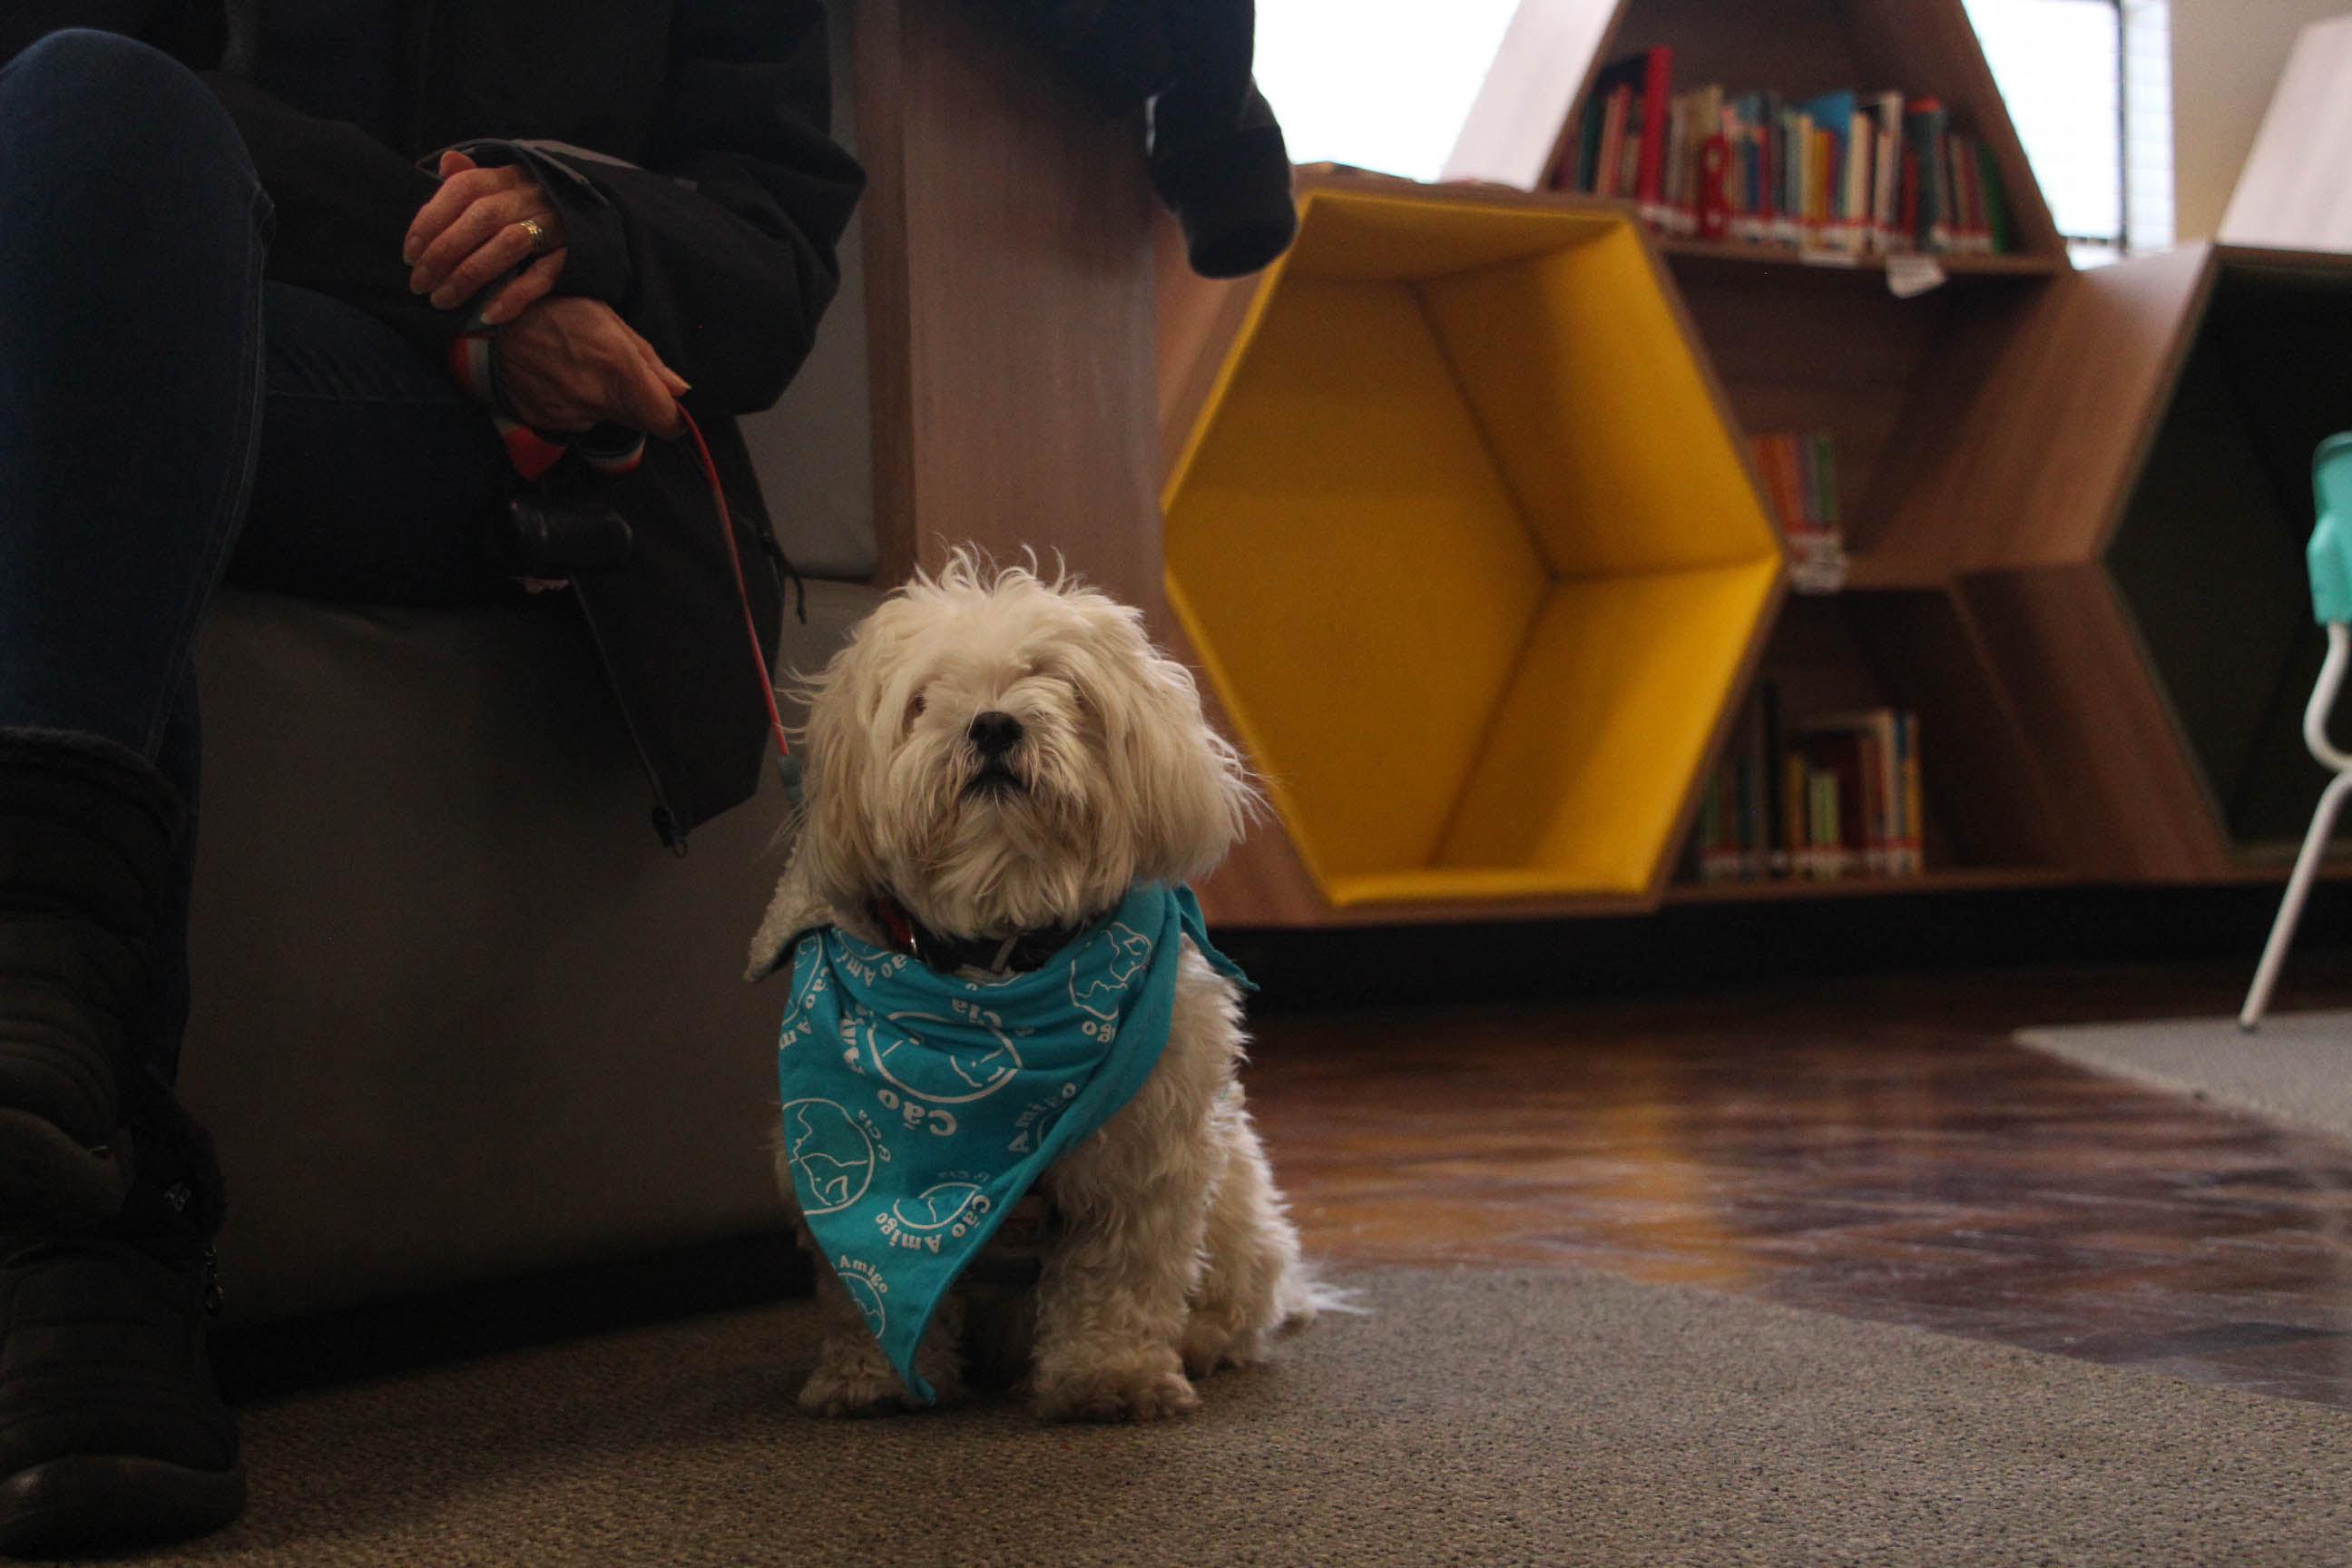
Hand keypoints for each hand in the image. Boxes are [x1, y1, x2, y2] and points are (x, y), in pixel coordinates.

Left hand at [405, 150, 566, 324]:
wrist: (592, 219)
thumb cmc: (528, 208)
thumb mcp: (501, 187)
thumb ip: (469, 180)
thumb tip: (445, 162)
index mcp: (507, 176)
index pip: (463, 188)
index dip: (431, 219)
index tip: (408, 254)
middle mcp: (530, 196)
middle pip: (482, 218)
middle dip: (444, 252)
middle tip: (419, 284)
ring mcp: (554, 225)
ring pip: (508, 245)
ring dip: (470, 275)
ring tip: (443, 301)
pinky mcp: (572, 255)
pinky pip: (543, 275)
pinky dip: (514, 295)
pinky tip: (488, 315)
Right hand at [494, 295, 689, 436]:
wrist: (488, 322)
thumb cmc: (553, 310)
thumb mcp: (605, 318)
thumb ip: (647, 358)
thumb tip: (680, 390)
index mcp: (619, 369)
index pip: (665, 421)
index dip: (672, 418)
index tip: (670, 407)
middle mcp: (596, 399)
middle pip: (637, 422)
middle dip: (636, 404)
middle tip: (614, 374)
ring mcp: (568, 415)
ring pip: (603, 420)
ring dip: (600, 402)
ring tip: (577, 368)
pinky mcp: (545, 423)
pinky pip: (573, 421)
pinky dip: (572, 405)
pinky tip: (557, 378)